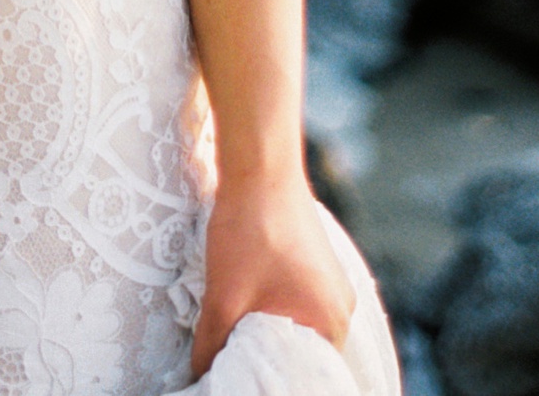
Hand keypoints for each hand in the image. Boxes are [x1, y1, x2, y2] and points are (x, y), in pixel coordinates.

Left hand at [192, 168, 352, 375]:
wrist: (260, 164)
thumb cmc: (250, 231)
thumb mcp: (223, 300)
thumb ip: (210, 348)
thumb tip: (197, 376)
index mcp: (331, 323)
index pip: (306, 378)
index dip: (272, 383)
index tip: (246, 381)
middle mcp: (341, 305)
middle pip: (303, 354)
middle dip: (270, 361)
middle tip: (236, 364)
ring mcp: (332, 280)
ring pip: (299, 325)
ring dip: (270, 333)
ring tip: (238, 336)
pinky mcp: (318, 261)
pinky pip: (300, 301)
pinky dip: (276, 309)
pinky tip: (248, 303)